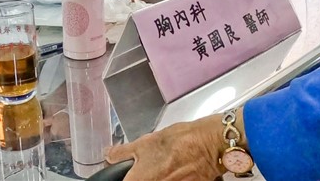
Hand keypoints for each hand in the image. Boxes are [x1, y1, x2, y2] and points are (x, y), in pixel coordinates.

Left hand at [106, 115, 224, 180]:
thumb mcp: (146, 142)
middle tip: (154, 166)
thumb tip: (108, 155)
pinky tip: (178, 170)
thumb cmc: (181, 142)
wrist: (211, 144)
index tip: (128, 173)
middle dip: (145, 176)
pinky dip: (174, 178)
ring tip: (168, 167)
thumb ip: (123, 152)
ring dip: (160, 176)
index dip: (125, 177)